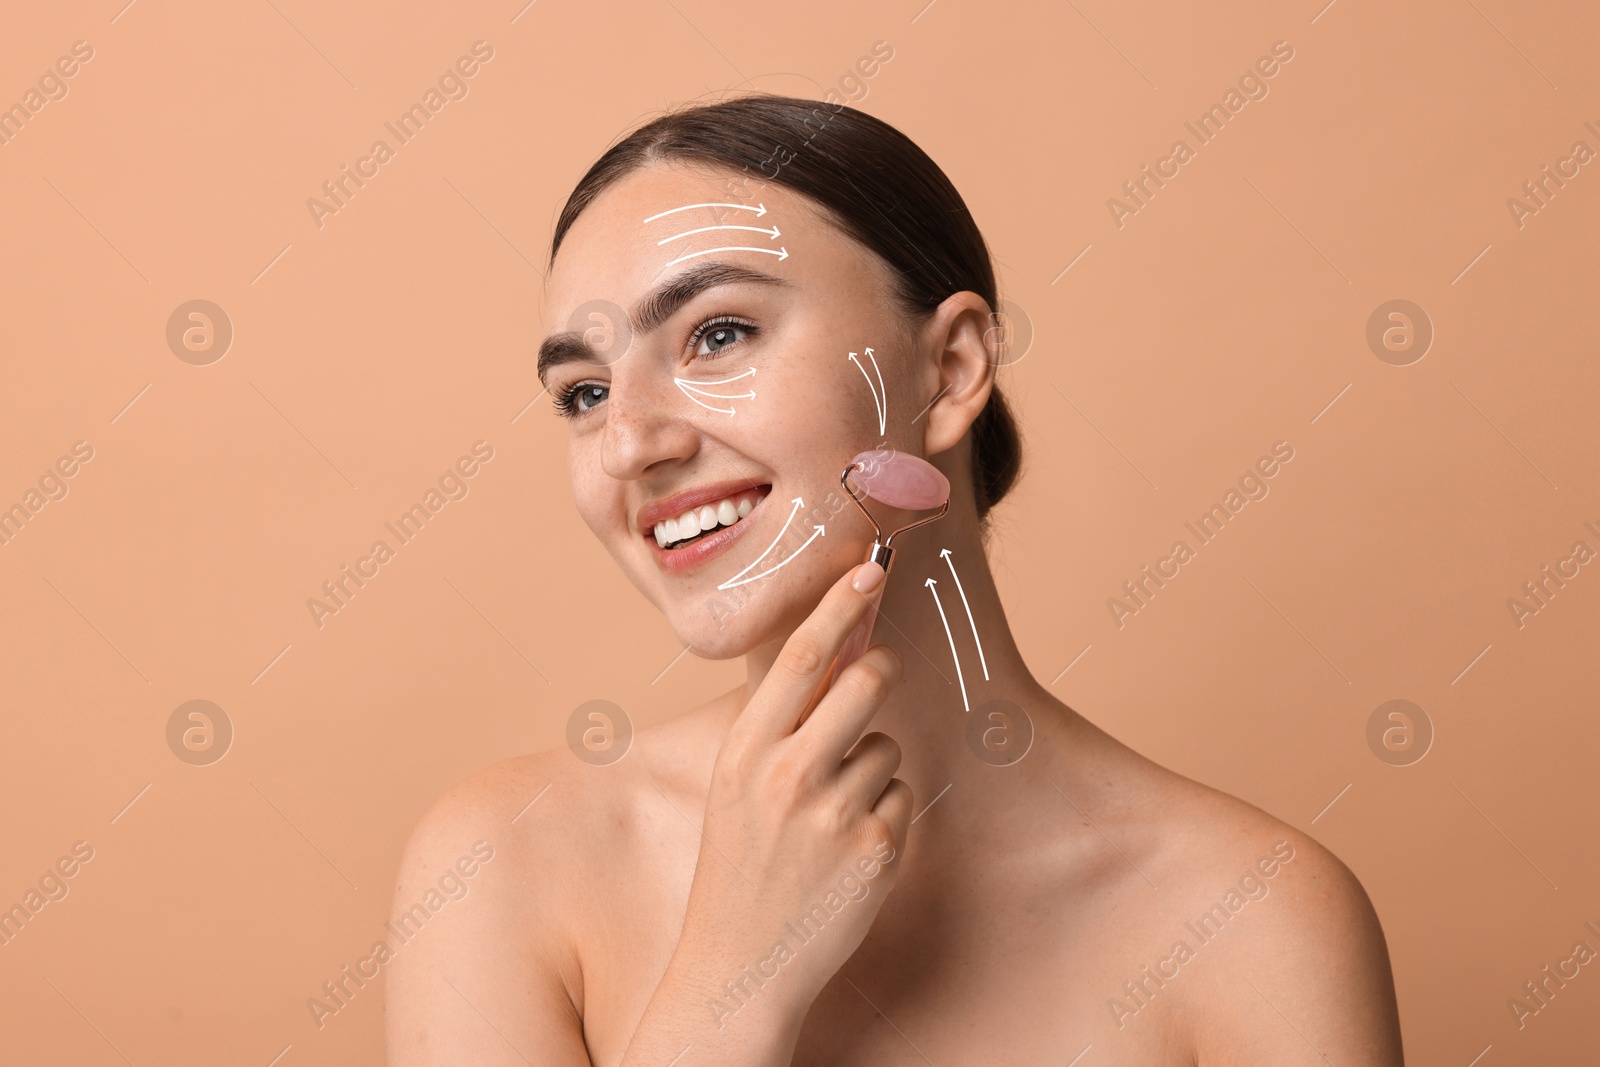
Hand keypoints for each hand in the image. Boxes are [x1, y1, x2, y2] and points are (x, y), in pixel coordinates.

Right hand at [667, 561, 912, 1043]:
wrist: (740, 965)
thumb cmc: (740, 865)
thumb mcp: (737, 786)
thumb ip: (779, 725)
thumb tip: (832, 654)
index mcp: (745, 752)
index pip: (799, 659)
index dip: (838, 607)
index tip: (868, 570)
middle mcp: (787, 775)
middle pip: (864, 682)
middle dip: (881, 669)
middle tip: (877, 674)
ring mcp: (834, 813)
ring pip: (888, 746)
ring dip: (872, 768)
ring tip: (830, 815)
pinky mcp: (876, 849)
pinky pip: (902, 797)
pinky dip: (885, 815)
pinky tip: (848, 850)